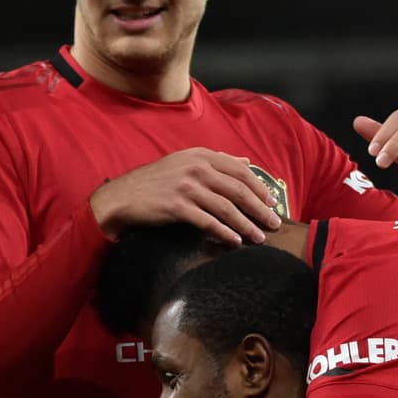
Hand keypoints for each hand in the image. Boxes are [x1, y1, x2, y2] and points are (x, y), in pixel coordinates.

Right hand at [89, 147, 279, 245]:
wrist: (122, 197)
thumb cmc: (155, 182)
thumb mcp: (185, 162)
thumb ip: (216, 161)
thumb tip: (246, 162)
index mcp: (200, 155)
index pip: (240, 171)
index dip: (260, 187)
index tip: (274, 202)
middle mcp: (195, 168)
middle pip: (238, 189)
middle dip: (260, 208)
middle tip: (274, 223)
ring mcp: (186, 187)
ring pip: (226, 207)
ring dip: (246, 224)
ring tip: (259, 237)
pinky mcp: (177, 206)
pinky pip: (208, 222)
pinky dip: (224, 232)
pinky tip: (235, 242)